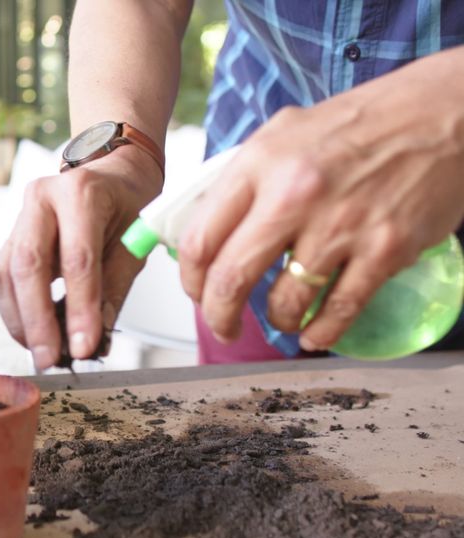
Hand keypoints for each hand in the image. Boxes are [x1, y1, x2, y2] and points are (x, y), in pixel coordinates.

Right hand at [0, 147, 161, 369]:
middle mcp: (42, 199)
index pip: (77, 258)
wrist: (109, 175)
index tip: (84, 346)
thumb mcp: (133, 244)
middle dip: (37, 320)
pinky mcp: (9, 236)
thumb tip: (96, 340)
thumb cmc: (125, 206)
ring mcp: (19, 215)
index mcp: (81, 193)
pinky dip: (15, 311)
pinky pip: (2, 278)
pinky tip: (31, 334)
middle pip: (28, 264)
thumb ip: (113, 290)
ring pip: (7, 274)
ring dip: (21, 321)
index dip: (79, 307)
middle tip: (50, 358)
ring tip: (42, 353)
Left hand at [178, 47, 463, 350]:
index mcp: (260, 163)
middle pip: (231, 279)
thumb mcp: (282, 133)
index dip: (191, 278)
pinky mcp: (386, 249)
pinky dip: (322, 333)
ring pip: (285, 303)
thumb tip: (207, 229)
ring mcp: (342, 224)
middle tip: (223, 326)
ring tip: (282, 319)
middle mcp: (295, 194)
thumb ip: (243, 180)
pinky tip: (315, 334)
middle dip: (218, 316)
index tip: (196, 292)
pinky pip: (341, 310)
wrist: (441, 111)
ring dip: (277, 322)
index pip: (200, 237)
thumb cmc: (359, 122)